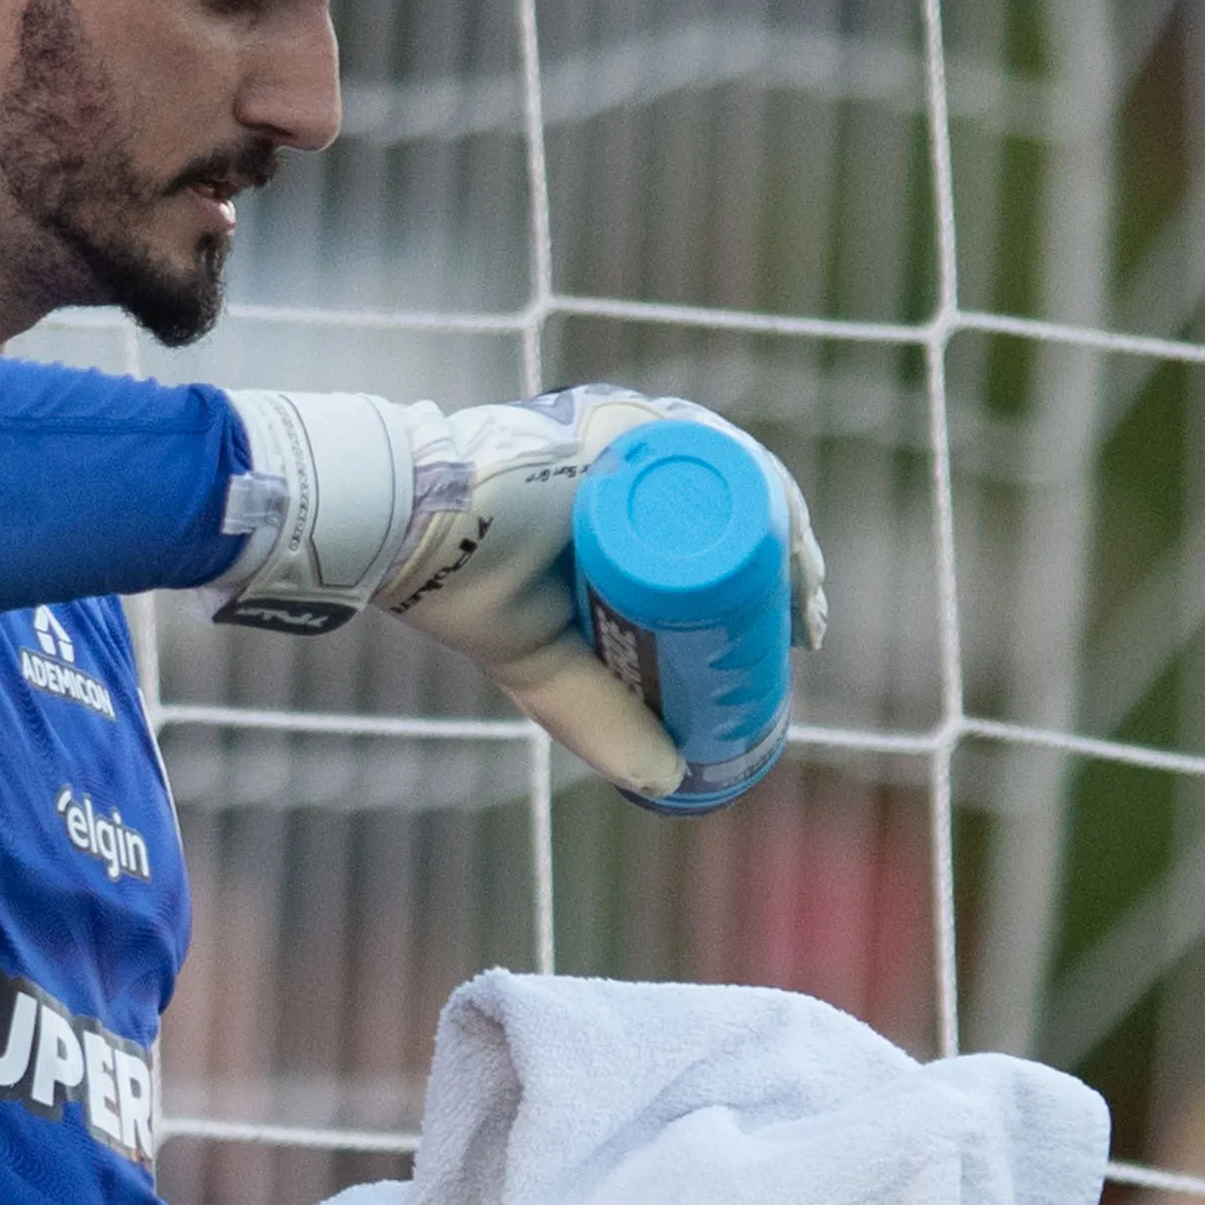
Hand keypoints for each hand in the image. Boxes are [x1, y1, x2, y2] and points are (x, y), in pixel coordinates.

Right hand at [212, 386, 827, 798]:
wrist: (403, 531)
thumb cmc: (460, 585)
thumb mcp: (549, 669)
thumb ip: (599, 718)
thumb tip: (669, 781)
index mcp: (619, 509)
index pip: (713, 536)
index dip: (767, 583)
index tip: (792, 640)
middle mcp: (632, 462)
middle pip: (738, 504)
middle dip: (787, 564)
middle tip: (801, 631)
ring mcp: (629, 435)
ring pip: (735, 477)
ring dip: (784, 532)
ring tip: (802, 598)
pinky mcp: (619, 424)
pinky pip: (709, 450)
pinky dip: (756, 491)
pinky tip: (784, 541)